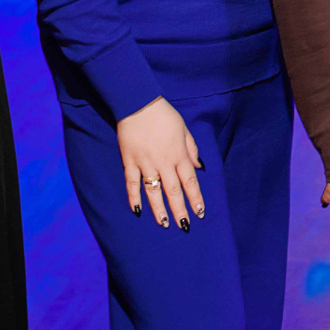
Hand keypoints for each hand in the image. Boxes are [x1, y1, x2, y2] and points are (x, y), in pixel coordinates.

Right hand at [117, 97, 204, 230]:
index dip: (195, 198)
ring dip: (159, 209)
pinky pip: (132, 183)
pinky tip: (136, 210)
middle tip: (185, 226)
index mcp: (179, 154)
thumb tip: (199, 166)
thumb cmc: (164, 115)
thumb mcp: (184, 129)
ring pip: (154, 191)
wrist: (138, 103)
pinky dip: (133, 197)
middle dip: (180, 210)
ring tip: (165, 224)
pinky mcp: (130, 161)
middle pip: (174, 191)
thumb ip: (191, 148)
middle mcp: (164, 162)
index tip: (200, 213)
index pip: (190, 182)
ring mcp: (146, 163)